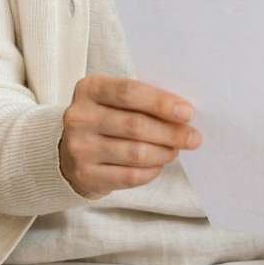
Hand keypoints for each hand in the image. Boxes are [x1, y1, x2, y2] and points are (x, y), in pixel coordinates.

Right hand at [58, 75, 200, 196]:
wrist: (70, 150)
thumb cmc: (105, 118)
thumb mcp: (114, 99)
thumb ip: (143, 100)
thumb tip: (183, 113)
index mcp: (89, 89)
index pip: (129, 92)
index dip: (161, 102)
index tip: (187, 112)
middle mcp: (79, 117)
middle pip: (135, 125)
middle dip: (171, 132)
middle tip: (193, 137)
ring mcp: (79, 147)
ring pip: (135, 153)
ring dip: (163, 152)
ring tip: (174, 150)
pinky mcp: (85, 174)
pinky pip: (129, 176)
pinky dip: (151, 171)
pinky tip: (158, 165)